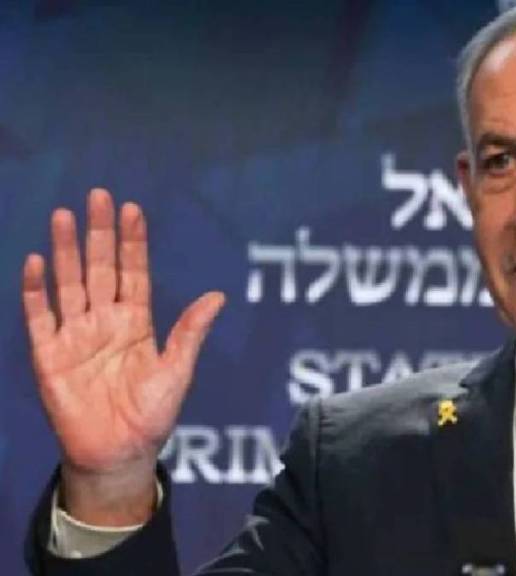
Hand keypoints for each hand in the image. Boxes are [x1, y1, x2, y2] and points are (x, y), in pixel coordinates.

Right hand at [22, 188, 224, 524]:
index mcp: (136, 322)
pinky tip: (37, 262)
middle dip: (98, 234)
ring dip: (65, 251)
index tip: (132, 209)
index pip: (132, 272)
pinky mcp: (49, 356)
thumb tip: (218, 295)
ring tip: (64, 216)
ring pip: (68, 284)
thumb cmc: (151, 415)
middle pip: (99, 268)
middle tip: (98, 196)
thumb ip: (191, 333)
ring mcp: (75, 336)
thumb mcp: (177, 371)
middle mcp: (104, 322)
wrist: (119, 454)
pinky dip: (36, 291)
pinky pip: (40, 318)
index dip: (132, 242)